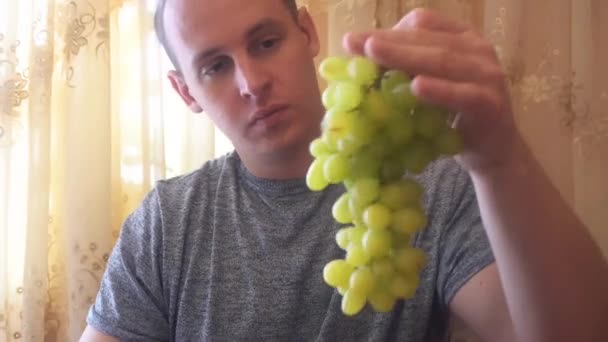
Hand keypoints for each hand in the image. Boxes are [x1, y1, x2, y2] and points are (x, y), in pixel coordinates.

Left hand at [343, 8, 525, 174]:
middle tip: (354, 43)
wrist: (493, 151)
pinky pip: (462, 94)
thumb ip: (404, 71)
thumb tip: (356, 64)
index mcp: (462, 38)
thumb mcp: (429, 87)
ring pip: (442, 60)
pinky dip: (439, 90)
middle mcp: (478, 49)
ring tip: (374, 53)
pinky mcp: (490, 103)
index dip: (388, 30)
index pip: (422, 24)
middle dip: (387, 41)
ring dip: (405, 56)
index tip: (357, 40)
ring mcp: (487, 74)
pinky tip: (416, 86)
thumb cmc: (454, 116)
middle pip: (427, 38)